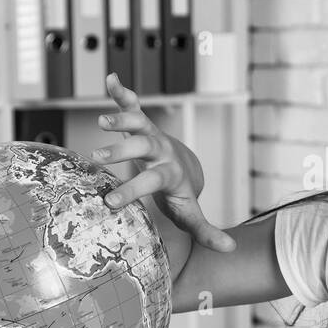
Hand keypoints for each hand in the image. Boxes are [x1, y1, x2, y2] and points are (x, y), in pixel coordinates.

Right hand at [93, 72, 235, 251]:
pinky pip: (133, 105)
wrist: (184, 165)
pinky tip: (111, 78)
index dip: (133, 190)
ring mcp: (152, 134)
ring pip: (139, 122)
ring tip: (102, 121)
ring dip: (122, 118)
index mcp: (171, 174)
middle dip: (122, 151)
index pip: (153, 181)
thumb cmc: (181, 194)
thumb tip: (230, 249)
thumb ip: (207, 231)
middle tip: (96, 158)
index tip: (110, 202)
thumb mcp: (192, 214)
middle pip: (145, 146)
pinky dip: (122, 91)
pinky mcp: (143, 123)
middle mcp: (162, 151)